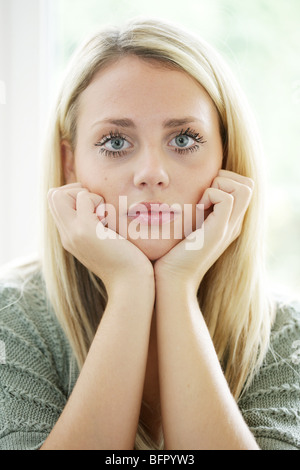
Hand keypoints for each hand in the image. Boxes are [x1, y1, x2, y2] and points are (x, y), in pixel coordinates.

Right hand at [48, 183, 153, 292]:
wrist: (130, 284)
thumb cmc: (127, 264)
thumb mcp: (106, 243)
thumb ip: (98, 228)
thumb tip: (103, 209)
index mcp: (69, 237)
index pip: (55, 203)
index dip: (74, 195)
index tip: (96, 207)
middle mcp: (66, 235)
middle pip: (52, 196)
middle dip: (75, 190)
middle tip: (98, 205)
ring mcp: (73, 233)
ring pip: (58, 194)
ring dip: (85, 194)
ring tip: (103, 212)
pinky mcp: (86, 230)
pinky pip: (82, 197)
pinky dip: (97, 199)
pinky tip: (110, 217)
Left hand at [154, 170, 253, 290]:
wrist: (171, 279)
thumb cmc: (171, 253)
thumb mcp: (185, 225)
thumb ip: (194, 210)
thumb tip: (188, 190)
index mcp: (228, 221)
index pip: (243, 186)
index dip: (224, 180)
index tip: (202, 194)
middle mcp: (234, 223)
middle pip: (248, 185)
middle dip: (224, 178)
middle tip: (202, 195)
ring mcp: (229, 228)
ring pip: (244, 188)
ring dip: (219, 186)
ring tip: (201, 203)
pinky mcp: (219, 231)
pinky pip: (227, 198)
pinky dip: (210, 195)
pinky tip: (197, 211)